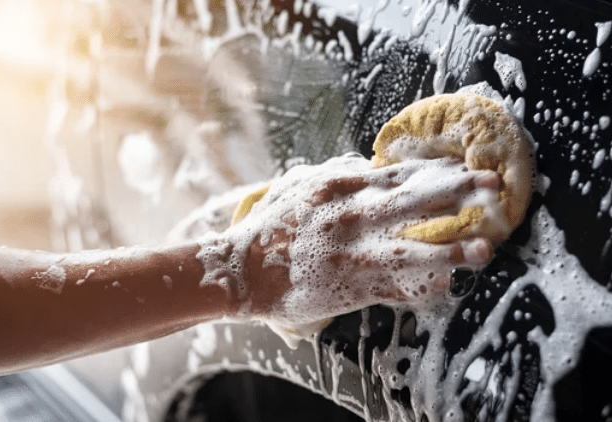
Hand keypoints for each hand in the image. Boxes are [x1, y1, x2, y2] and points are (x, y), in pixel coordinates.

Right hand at [232, 153, 497, 324]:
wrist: (242, 270)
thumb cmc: (268, 226)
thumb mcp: (297, 186)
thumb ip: (334, 172)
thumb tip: (365, 165)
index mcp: (339, 189)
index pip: (398, 174)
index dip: (436, 170)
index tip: (466, 166)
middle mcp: (351, 218)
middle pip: (415, 202)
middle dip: (458, 192)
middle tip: (496, 186)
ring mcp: (353, 254)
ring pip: (412, 250)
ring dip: (451, 249)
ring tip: (486, 248)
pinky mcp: (349, 287)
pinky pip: (393, 288)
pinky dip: (422, 288)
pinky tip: (449, 286)